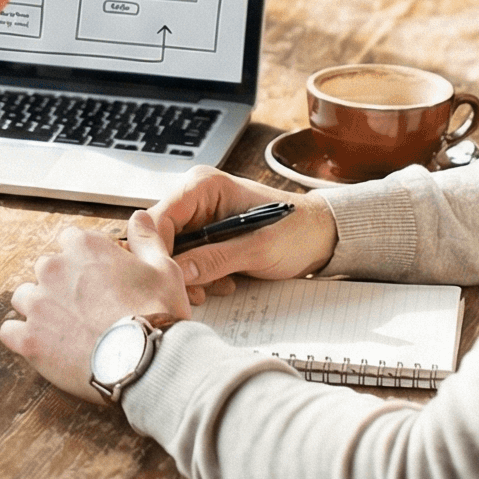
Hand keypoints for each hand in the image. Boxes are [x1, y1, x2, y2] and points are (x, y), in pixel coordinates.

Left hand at [0, 214, 190, 402]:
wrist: (146, 361)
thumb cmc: (157, 314)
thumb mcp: (163, 268)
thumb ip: (146, 239)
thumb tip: (139, 218)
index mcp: (83, 247)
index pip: (69, 241)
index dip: (83, 260)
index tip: (95, 278)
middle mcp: (54, 268)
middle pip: (45, 269)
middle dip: (60, 285)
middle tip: (85, 308)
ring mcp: (38, 304)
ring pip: (24, 298)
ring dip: (39, 309)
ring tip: (64, 329)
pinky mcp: (29, 338)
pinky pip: (10, 332)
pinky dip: (23, 338)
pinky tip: (44, 346)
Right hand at [144, 167, 337, 297]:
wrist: (320, 238)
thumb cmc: (297, 231)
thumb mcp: (258, 248)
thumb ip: (216, 259)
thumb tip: (177, 272)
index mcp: (202, 186)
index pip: (158, 218)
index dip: (158, 252)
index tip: (169, 281)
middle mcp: (194, 199)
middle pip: (160, 239)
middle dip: (176, 269)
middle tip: (199, 292)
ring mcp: (198, 220)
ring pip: (171, 255)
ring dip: (191, 278)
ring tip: (222, 285)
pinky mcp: (205, 239)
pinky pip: (186, 263)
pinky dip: (200, 279)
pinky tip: (225, 282)